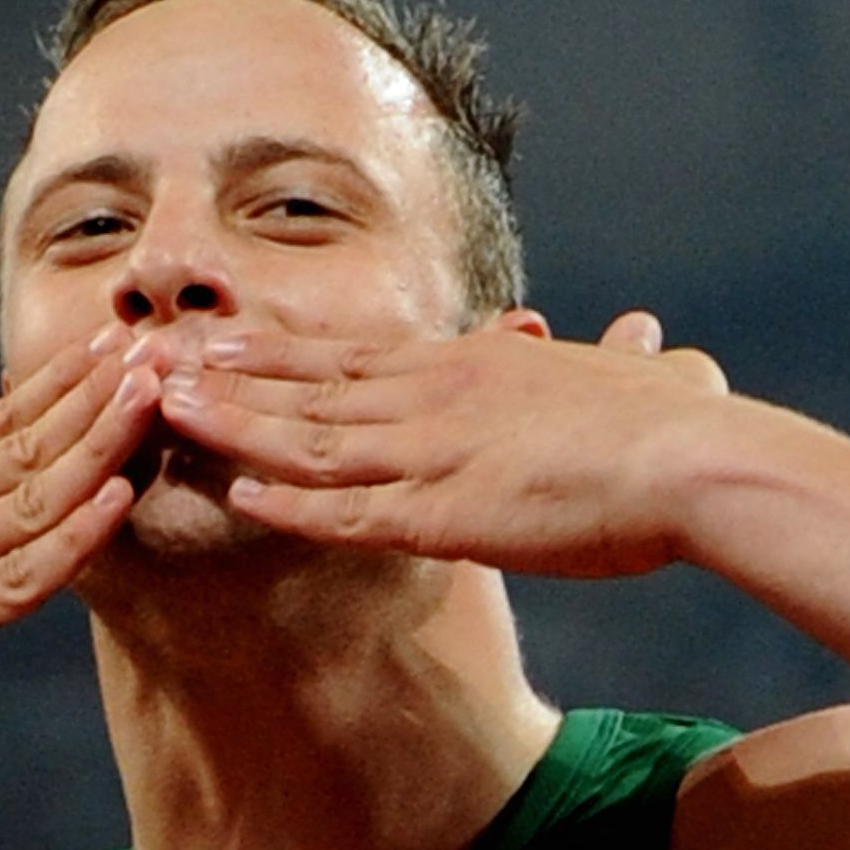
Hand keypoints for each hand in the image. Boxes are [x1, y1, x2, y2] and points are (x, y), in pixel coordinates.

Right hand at [0, 328, 157, 771]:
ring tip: (158, 396)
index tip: (114, 345)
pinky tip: (118, 501)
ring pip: (33, 495)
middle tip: (160, 345)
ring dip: (102, 443)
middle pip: (25, 443)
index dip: (61, 385)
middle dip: (98, 394)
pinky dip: (74, 536)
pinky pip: (19, 577)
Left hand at [152, 310, 733, 577]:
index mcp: (473, 364)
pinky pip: (346, 512)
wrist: (695, 462)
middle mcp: (436, 397)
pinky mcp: (443, 514)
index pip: (355, 351)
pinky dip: (287, 507)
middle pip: (309, 384)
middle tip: (153, 364)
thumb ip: (634, 364)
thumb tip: (652, 339)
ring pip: (309, 439)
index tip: (221, 336)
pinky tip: (235, 500)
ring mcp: (433, 453)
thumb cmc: (681, 428)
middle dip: (226, 376)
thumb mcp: (649, 379)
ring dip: (233, 427)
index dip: (280, 348)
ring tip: (166, 412)